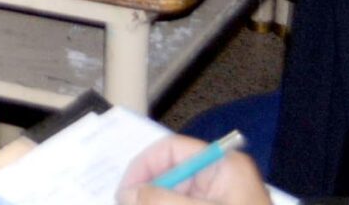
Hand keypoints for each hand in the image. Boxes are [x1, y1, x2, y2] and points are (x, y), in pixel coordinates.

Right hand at [118, 135, 271, 204]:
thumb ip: (161, 200)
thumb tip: (128, 195)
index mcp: (223, 167)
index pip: (171, 150)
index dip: (143, 167)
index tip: (125, 193)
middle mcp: (221, 181)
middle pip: (170, 177)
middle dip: (147, 195)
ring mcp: (219, 203)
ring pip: (173, 199)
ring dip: (155, 204)